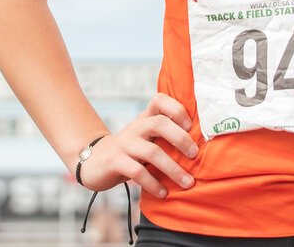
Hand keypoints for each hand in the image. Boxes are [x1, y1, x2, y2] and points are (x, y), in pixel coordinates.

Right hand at [77, 93, 198, 196]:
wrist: (94, 161)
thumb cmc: (131, 150)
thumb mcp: (146, 137)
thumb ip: (165, 136)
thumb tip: (200, 147)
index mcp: (145, 118)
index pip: (159, 100)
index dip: (176, 108)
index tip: (190, 124)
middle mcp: (136, 127)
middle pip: (159, 123)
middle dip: (180, 139)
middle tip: (195, 155)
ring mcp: (124, 143)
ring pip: (151, 152)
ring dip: (173, 169)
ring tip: (188, 182)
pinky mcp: (115, 162)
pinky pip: (138, 172)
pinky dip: (154, 183)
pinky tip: (164, 193)